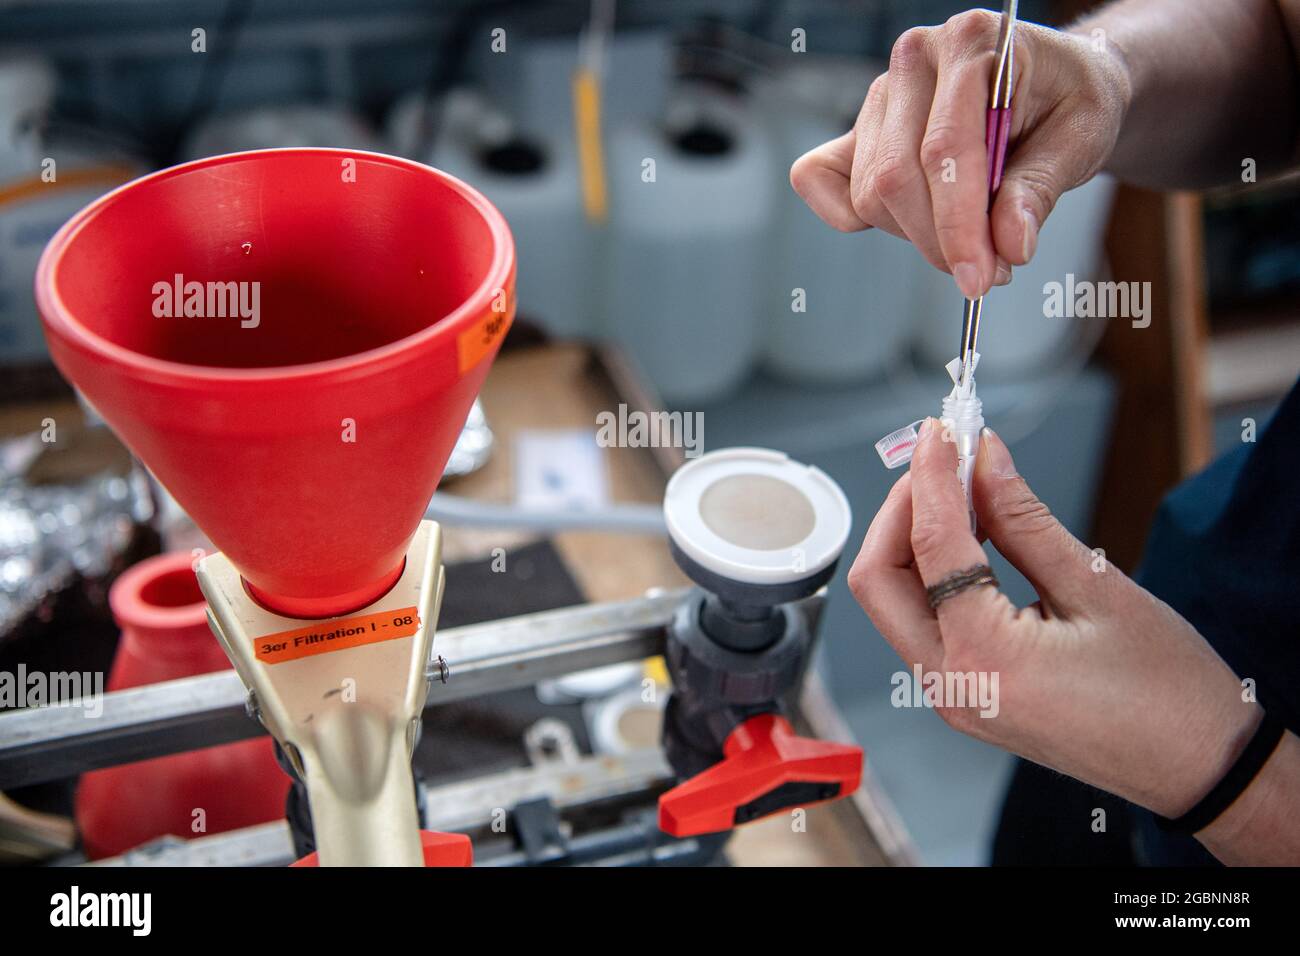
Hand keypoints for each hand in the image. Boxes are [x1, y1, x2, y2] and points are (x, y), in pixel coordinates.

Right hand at [789, 11, 1130, 297]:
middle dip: (939, 241)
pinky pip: (820, 181)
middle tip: (985, 271)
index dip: (958, 225)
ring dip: (916, 234)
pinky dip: (852, 217)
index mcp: (972, 44)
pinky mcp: (858, 128)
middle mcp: (915, 60)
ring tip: (969, 237)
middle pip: (896, 178)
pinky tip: (908, 220)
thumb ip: (1039, 191)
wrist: (1056, 83)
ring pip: (870, 193)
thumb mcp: (1081, 140)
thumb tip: (1008, 245)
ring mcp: (880, 95)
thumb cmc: (1068, 102)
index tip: (978, 279)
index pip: (943, 149)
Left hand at [847, 420, 1259, 818]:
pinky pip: (926, 621)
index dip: (931, 478)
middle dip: (901, 510)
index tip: (942, 432)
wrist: (1199, 767)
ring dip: (914, 538)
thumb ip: (1024, 520)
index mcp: (983, 660)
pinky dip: (935, 572)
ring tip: (962, 488)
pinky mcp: (965, 694)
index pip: (930, 547)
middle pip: (879, 580)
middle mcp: (950, 685)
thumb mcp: (1096, 587)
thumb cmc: (1168, 692)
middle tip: (943, 462)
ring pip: (895, 601)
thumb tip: (984, 459)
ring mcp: (952, 695)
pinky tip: (972, 535)